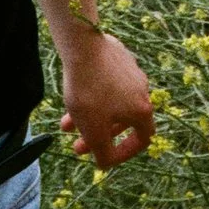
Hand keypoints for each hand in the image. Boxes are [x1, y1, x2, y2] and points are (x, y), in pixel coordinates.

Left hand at [58, 32, 153, 167]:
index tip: (106, 157)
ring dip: (90, 116)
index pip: (143, 138)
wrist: (82, 46)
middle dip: (98, 136)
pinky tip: (72, 95)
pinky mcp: (116, 55)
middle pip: (121, 121)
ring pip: (109, 102)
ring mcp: (130, 70)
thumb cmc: (89, 92)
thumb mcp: (94, 131)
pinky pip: (104, 82)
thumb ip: (103, 153)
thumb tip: (105, 163)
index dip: (125, 152)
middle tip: (78, 145)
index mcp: (142, 109)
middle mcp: (141, 89)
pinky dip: (90, 95)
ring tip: (66, 124)